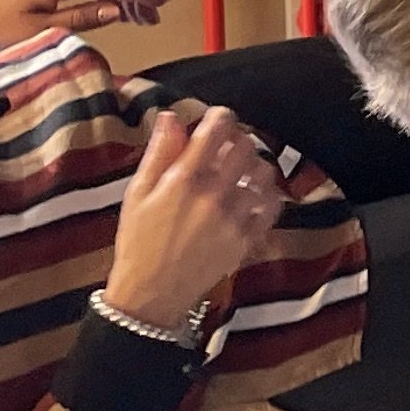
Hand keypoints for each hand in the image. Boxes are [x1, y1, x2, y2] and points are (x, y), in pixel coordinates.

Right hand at [99, 103, 286, 340]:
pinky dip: (267, 194)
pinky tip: (253, 194)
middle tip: (227, 145)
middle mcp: (214, 195)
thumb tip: (171, 117)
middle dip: (237, 138)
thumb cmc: (138, 241)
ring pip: (263, 174)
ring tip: (241, 170)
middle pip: (245, 147)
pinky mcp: (246, 238)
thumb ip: (159, 153)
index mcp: (184, 180)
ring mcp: (234, 218)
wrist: (150, 293)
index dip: (220, 116)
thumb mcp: (137, 193)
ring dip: (254, 165)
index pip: (216, 130)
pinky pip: (272, 206)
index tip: (216, 119)